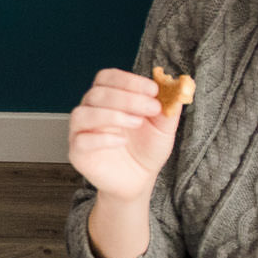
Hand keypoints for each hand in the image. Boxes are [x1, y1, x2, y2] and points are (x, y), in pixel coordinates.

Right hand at [67, 69, 179, 201]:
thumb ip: (169, 107)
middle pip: (97, 93)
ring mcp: (81, 131)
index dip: (130, 81)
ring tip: (137, 122)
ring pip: (83, 113)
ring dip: (112, 115)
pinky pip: (81, 140)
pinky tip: (121, 141)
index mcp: (108, 97)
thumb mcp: (164, 127)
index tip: (154, 89)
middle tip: (152, 107)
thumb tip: (179, 86)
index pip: (108, 78)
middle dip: (127, 98)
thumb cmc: (146, 148)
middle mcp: (90, 109)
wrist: (139, 179)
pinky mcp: (78, 152)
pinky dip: (102, 138)